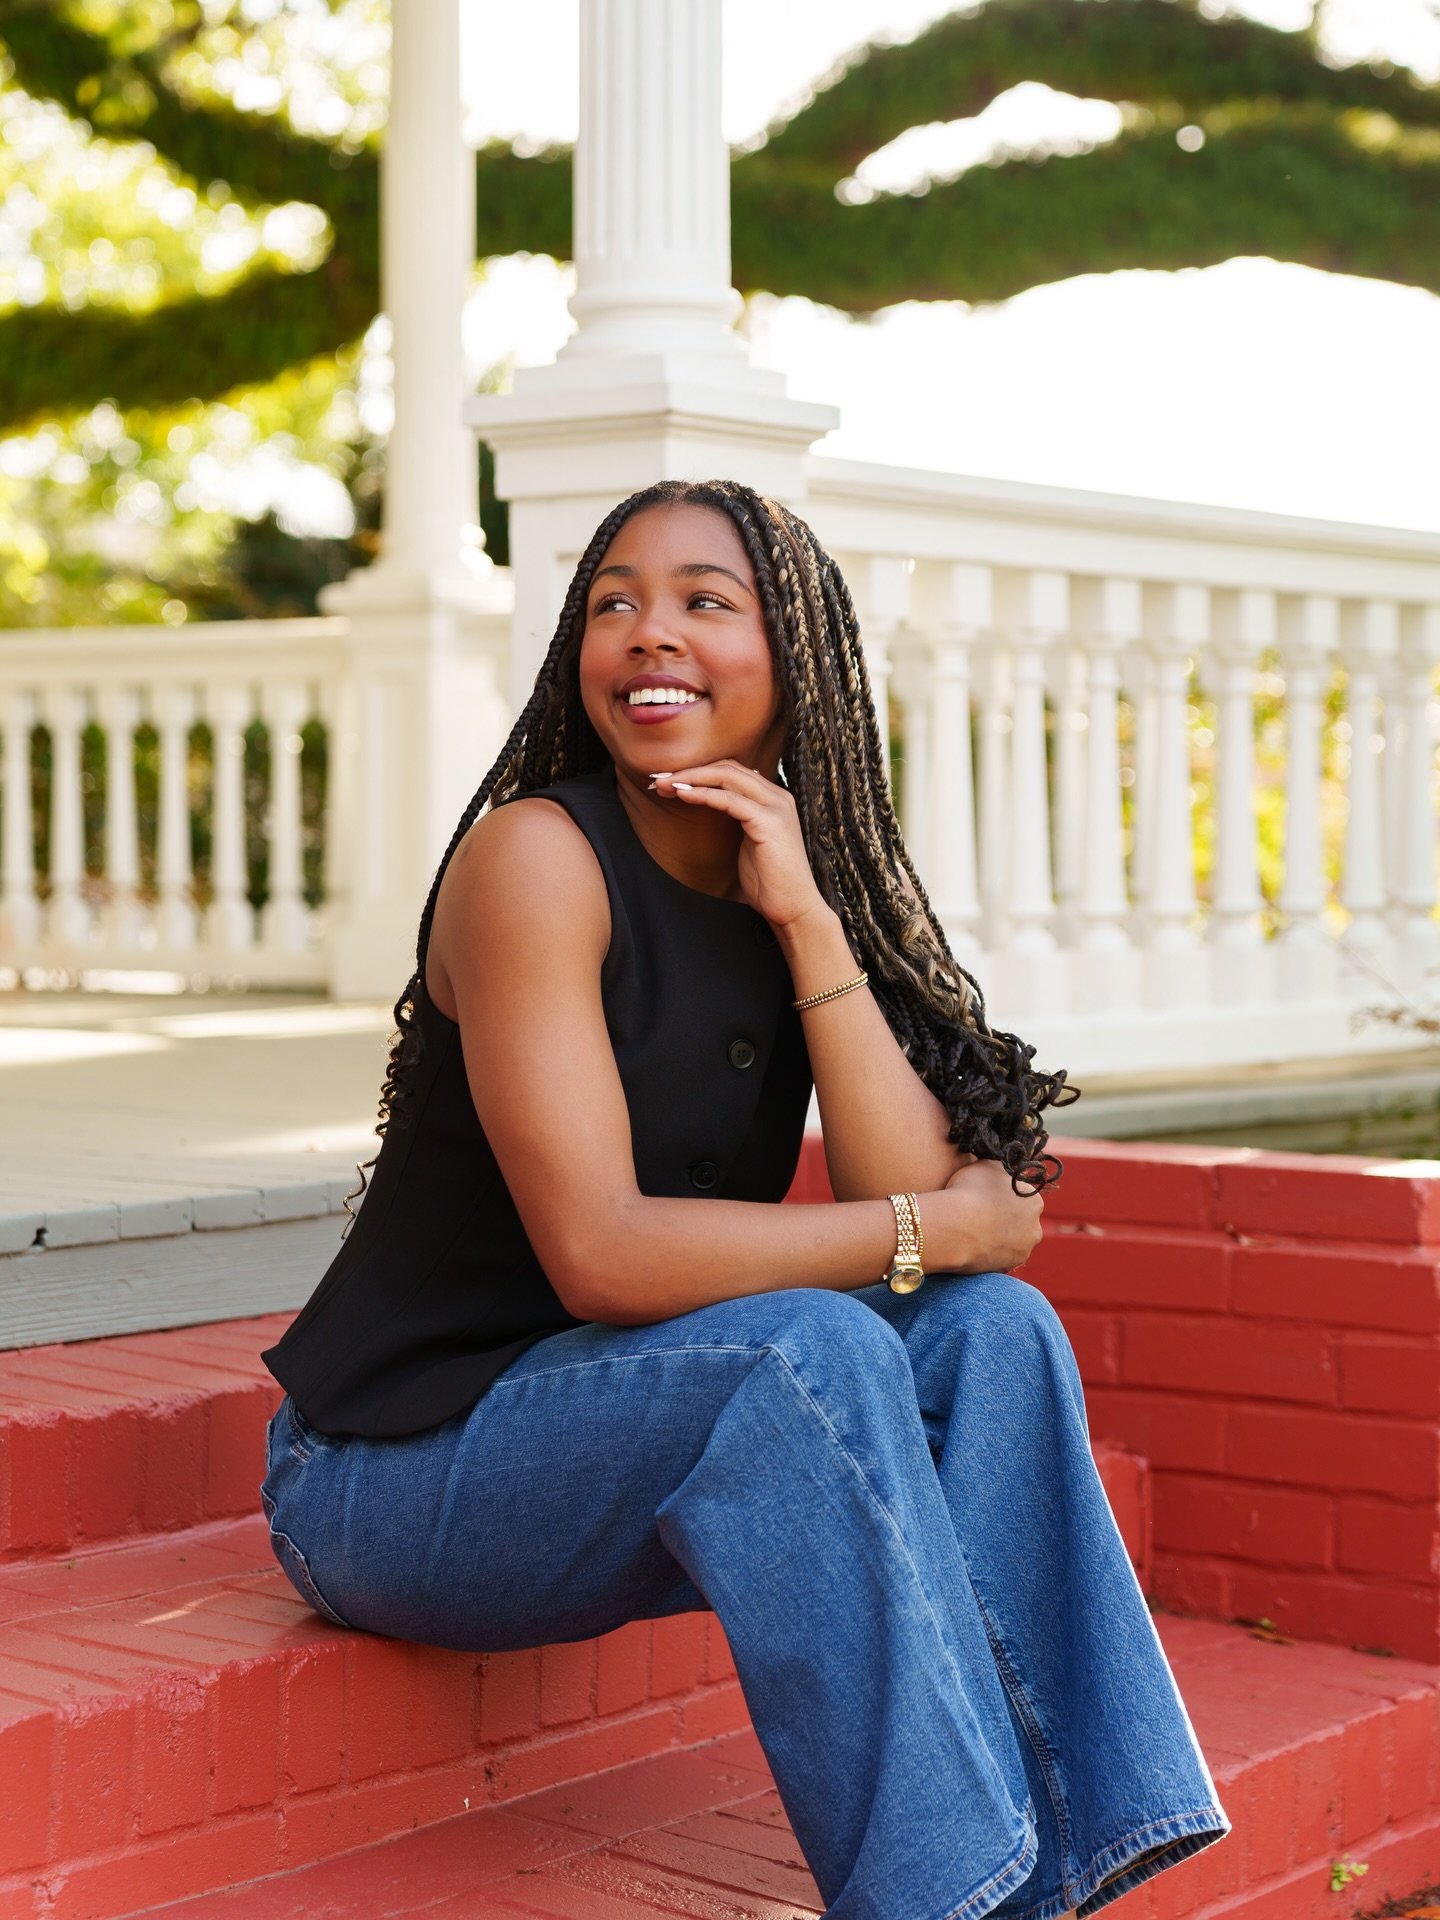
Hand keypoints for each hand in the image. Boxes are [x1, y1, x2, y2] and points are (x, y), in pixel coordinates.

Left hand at [650, 762, 828, 929]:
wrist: (794, 909)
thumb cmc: (769, 883)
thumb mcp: (749, 842)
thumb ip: (737, 819)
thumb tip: (712, 804)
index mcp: (774, 799)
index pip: (732, 771)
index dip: (698, 772)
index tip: (667, 782)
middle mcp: (778, 796)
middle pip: (727, 767)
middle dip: (689, 770)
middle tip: (657, 780)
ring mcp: (776, 807)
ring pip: (727, 776)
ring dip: (691, 778)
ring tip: (663, 785)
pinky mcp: (769, 822)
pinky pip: (729, 799)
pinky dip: (703, 794)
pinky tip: (682, 795)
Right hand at [918, 1159, 1044, 1274]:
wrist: (955, 1227)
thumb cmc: (968, 1191)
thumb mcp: (986, 1165)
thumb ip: (1001, 1169)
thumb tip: (1004, 1170)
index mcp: (1033, 1199)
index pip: (1024, 1197)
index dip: (1005, 1197)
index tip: (988, 1198)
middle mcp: (1035, 1226)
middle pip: (1023, 1222)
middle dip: (1007, 1219)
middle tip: (981, 1216)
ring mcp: (1024, 1250)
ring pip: (1014, 1242)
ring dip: (1000, 1238)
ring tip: (975, 1233)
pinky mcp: (1009, 1267)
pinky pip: (1001, 1258)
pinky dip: (990, 1253)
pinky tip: (974, 1246)